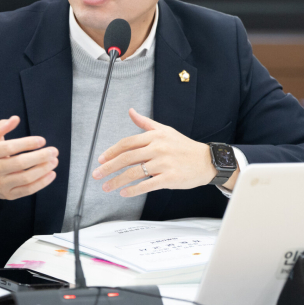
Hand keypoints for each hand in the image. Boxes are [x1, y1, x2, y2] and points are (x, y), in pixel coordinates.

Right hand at [0, 116, 57, 210]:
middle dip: (40, 157)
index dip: (28, 144)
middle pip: (19, 164)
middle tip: (54, 151)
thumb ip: (1, 126)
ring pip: (25, 179)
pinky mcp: (7, 195)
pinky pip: (27, 190)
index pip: (10, 148)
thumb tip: (15, 119)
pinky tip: (51, 174)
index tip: (42, 140)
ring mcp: (0, 184)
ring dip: (43, 170)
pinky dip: (41, 183)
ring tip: (54, 161)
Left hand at [92, 108, 227, 197]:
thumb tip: (130, 111)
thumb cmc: (184, 146)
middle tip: (97, 175)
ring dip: (117, 181)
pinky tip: (124, 193)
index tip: (101, 159)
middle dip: (109, 167)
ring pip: (134, 173)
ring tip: (107, 187)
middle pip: (127, 158)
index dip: (111, 151)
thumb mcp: (165, 130)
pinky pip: (147, 185)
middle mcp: (158, 148)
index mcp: (155, 136)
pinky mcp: (169, 178)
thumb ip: (145, 123)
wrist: (206, 161)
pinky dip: (133, 190)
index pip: (127, 143)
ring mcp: (164, 164)